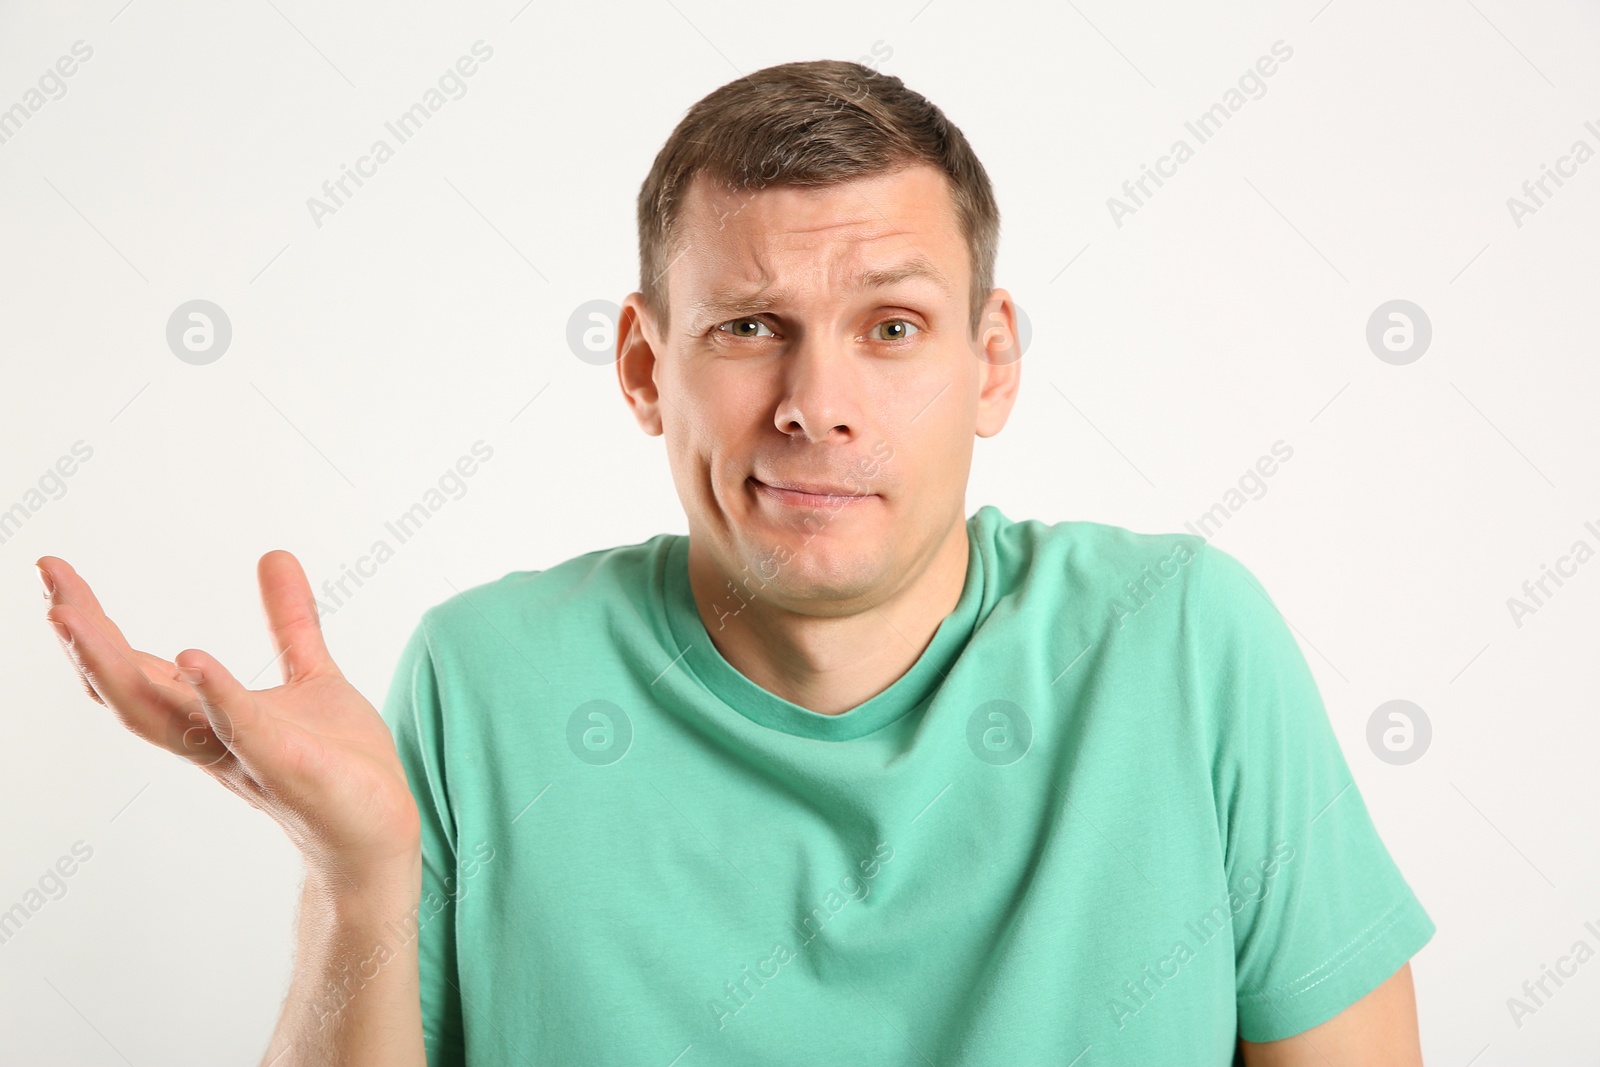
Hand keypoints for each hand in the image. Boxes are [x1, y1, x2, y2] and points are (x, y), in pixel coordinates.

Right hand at [37, 551, 421, 887]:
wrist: (379, 828)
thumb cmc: (339, 762)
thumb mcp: (310, 673)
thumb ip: (290, 620)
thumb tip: (274, 555)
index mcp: (206, 716)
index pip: (135, 666)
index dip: (93, 624)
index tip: (54, 571)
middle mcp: (208, 738)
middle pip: (125, 688)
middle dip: (83, 638)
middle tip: (48, 581)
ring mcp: (240, 753)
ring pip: (157, 714)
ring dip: (112, 666)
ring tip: (71, 616)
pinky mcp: (283, 764)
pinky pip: (240, 727)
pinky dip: (215, 693)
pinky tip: (193, 656)